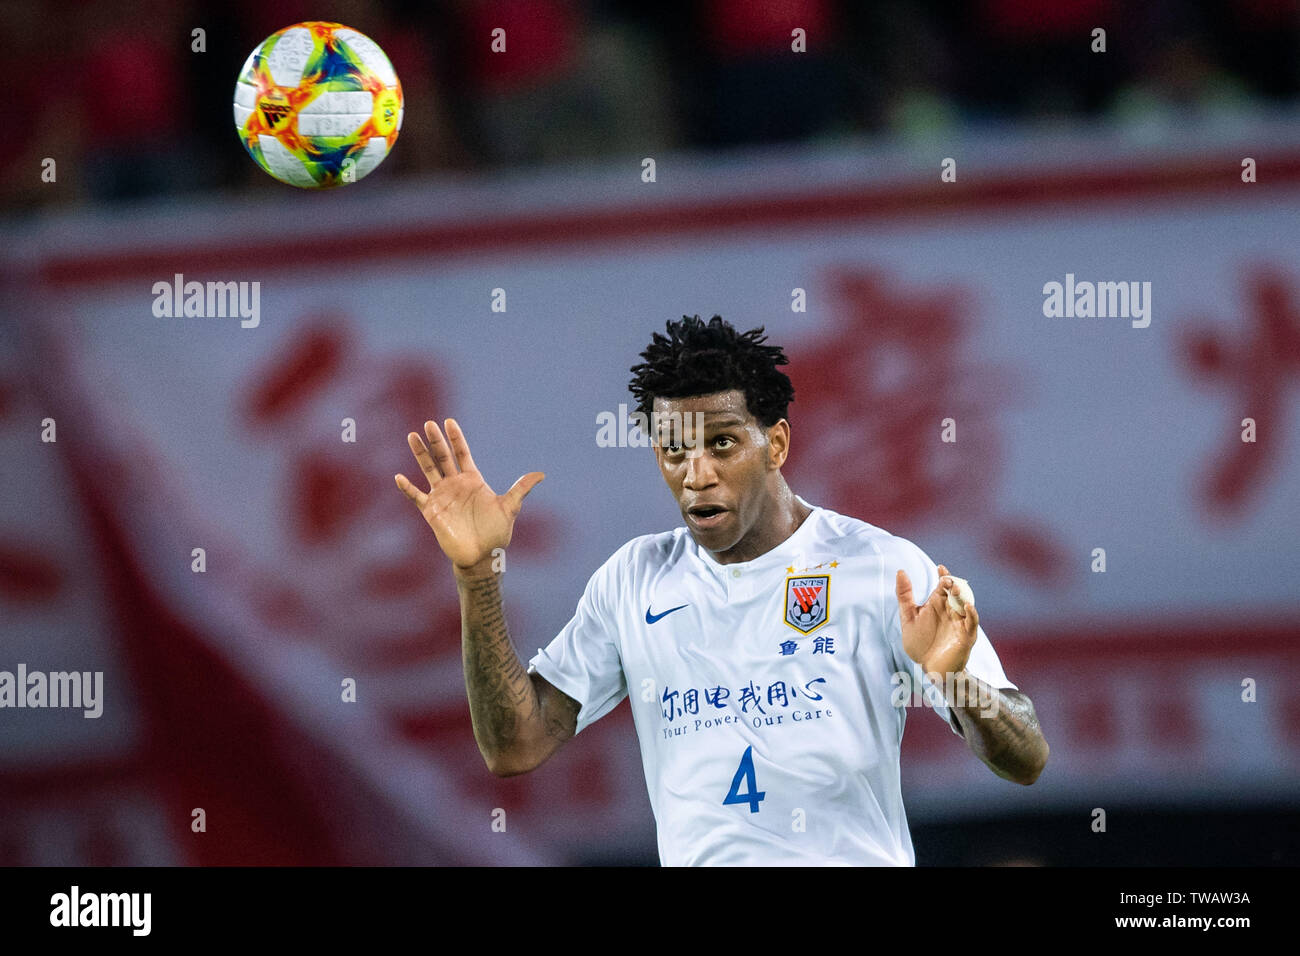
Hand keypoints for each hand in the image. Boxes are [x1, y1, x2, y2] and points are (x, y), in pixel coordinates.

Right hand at [395, 418, 543, 569]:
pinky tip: (399, 477)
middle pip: (443, 457)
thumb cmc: (496, 533)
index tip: (449, 422)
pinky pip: (417, 497)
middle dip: (437, 441)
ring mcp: (442, 497)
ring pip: (428, 470)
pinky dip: (408, 488)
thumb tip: (541, 474)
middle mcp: (455, 485)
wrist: (481, 557)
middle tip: (429, 423)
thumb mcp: (509, 507)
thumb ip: (521, 489)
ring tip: (412, 436)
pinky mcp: (432, 512)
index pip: (462, 454)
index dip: (456, 438)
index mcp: (473, 480)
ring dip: (420, 454)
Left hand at [895, 563, 977, 680]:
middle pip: (956, 593)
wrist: (928, 668)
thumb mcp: (908, 617)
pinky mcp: (966, 636)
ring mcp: (960, 622)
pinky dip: (972, 614)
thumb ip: (904, 596)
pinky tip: (968, 606)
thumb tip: (901, 571)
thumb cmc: (920, 643)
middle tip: (946, 579)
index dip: (943, 576)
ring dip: (962, 596)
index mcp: (938, 604)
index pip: (943, 586)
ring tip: (955, 588)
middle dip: (953, 584)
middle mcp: (951, 610)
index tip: (940, 568)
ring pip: (965, 605)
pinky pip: (972, 623)